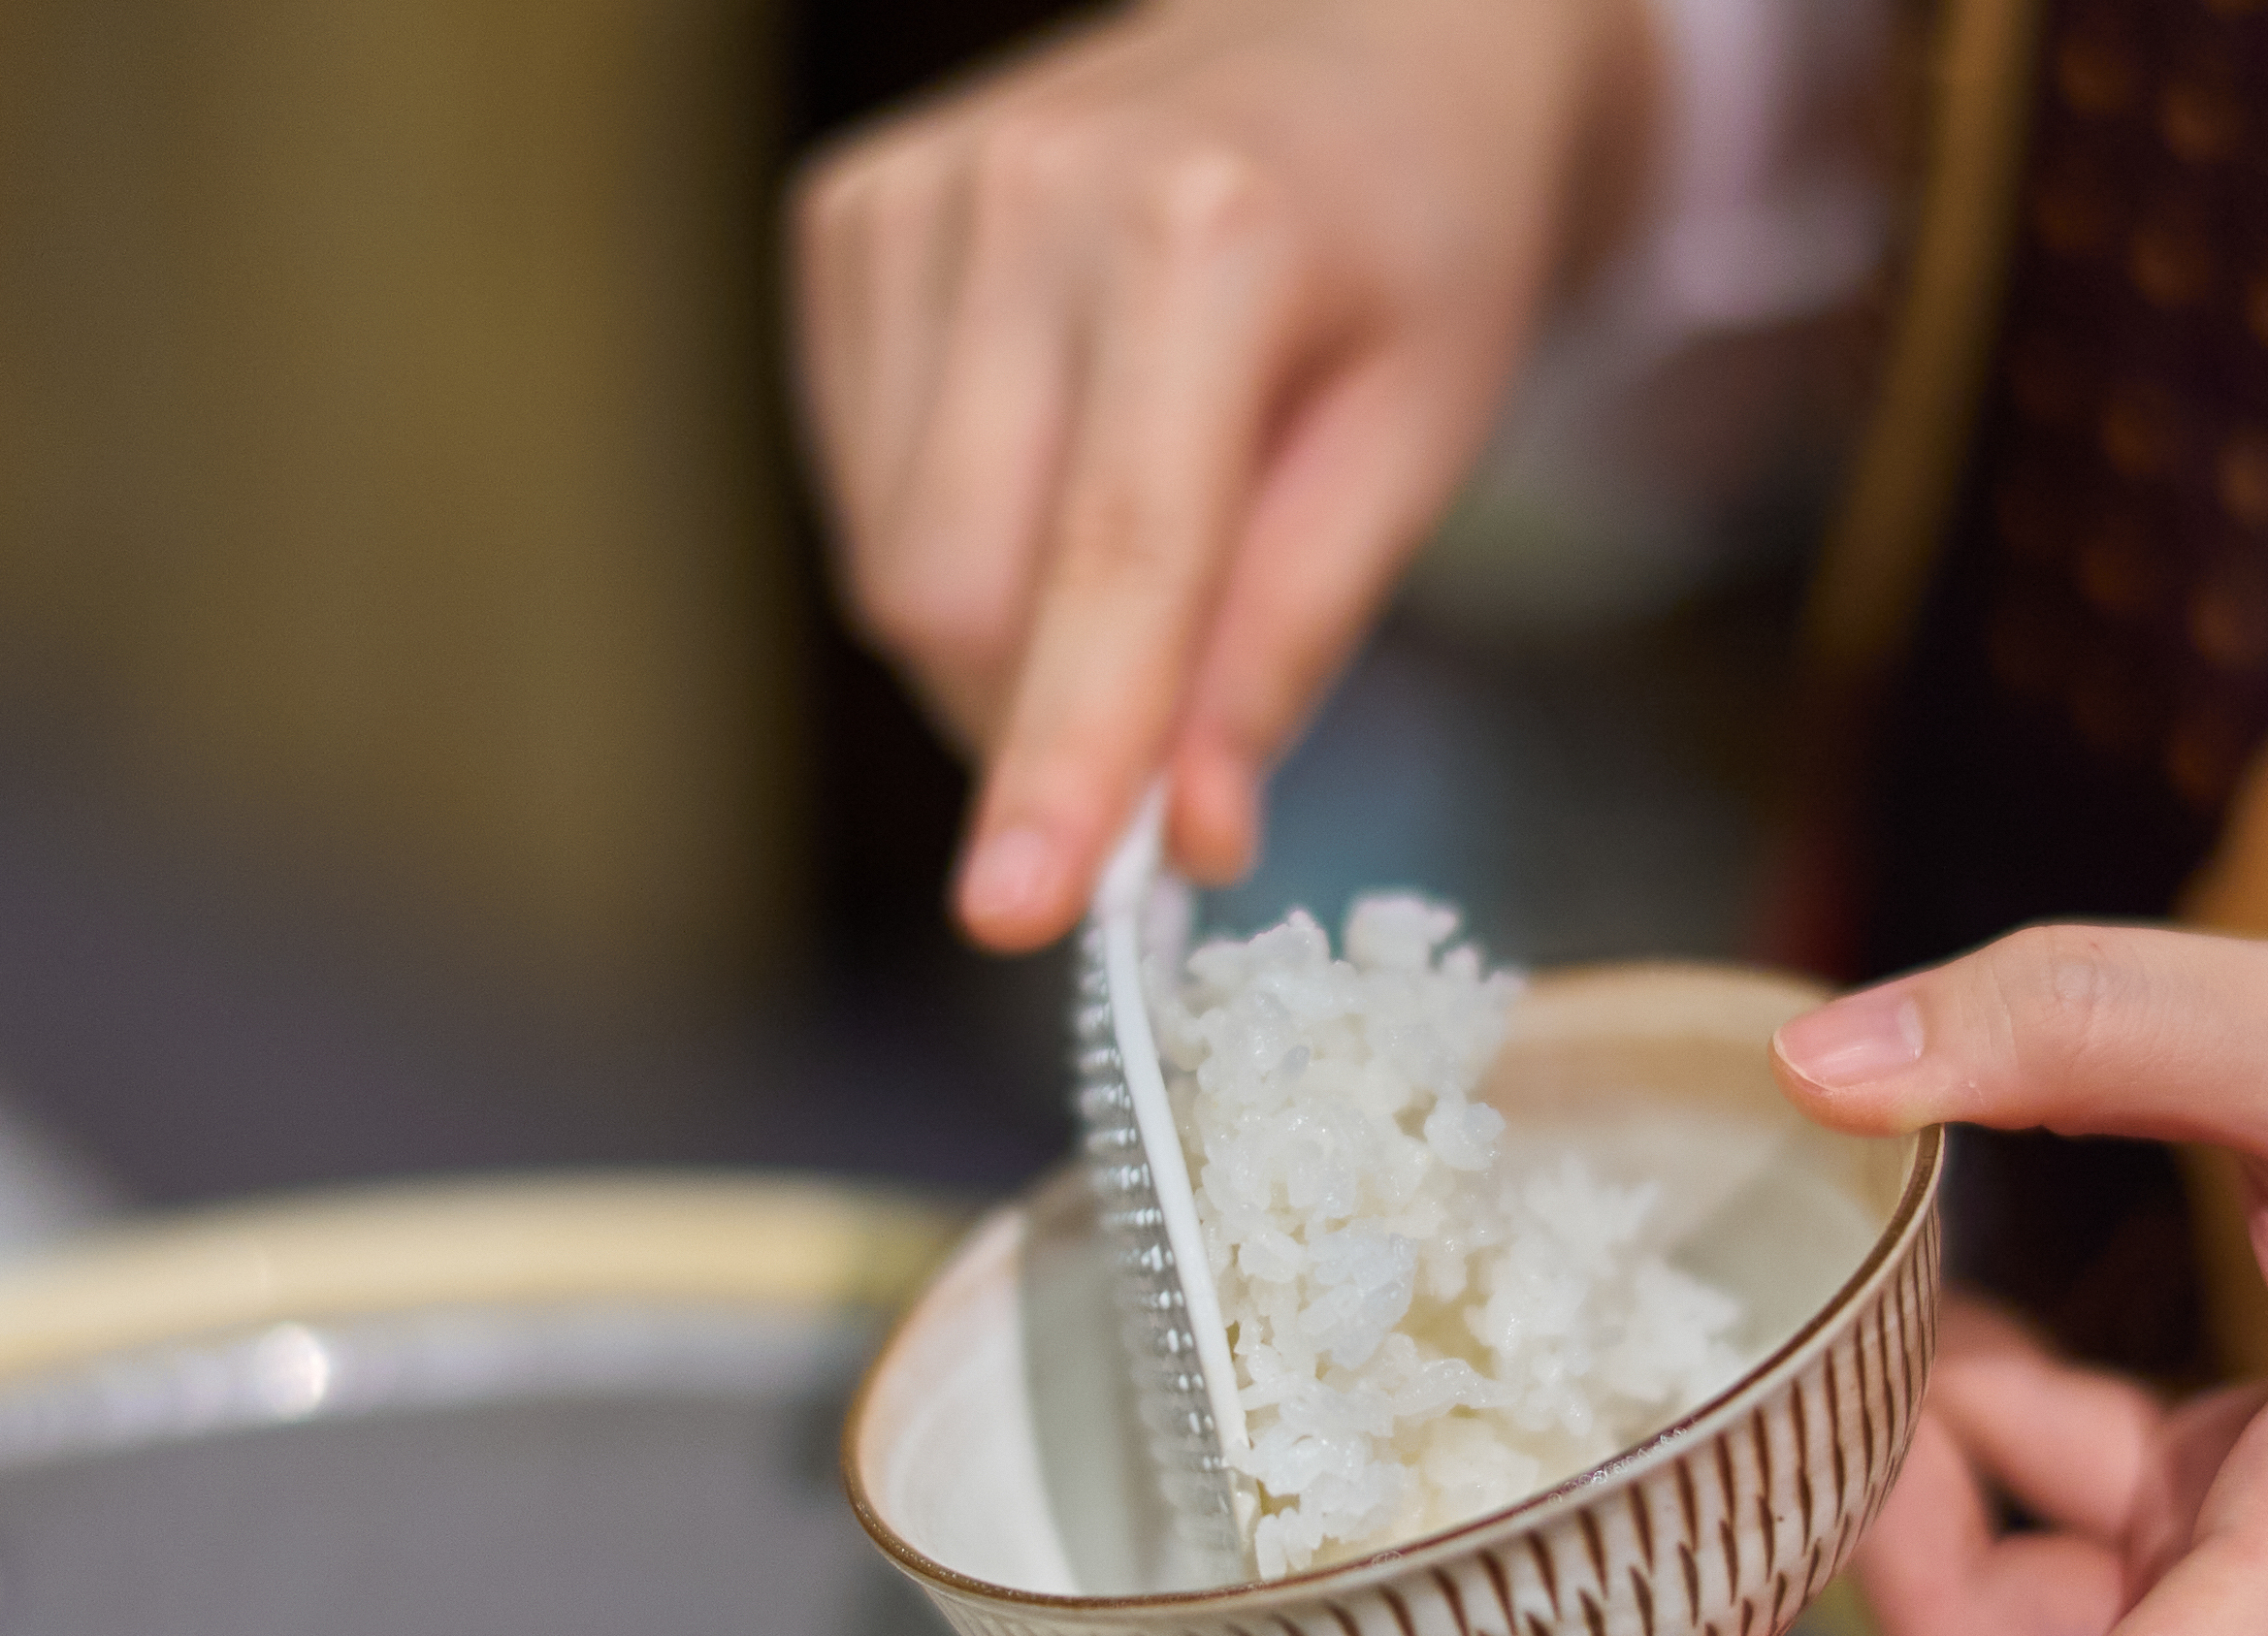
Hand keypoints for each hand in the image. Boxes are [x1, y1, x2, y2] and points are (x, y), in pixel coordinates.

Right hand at [788, 0, 1655, 948]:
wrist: (1367, 40)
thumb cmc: (1419, 246)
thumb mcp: (1423, 439)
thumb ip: (1294, 636)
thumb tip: (1189, 838)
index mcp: (1204, 236)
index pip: (1110, 559)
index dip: (1061, 756)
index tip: (1015, 917)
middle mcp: (1028, 193)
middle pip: (953, 585)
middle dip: (1043, 713)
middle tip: (1169, 723)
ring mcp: (912, 196)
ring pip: (886, 558)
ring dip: (1000, 631)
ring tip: (1138, 540)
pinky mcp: (845, 215)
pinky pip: (856, 483)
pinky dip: (951, 534)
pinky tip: (1057, 454)